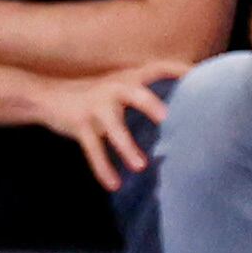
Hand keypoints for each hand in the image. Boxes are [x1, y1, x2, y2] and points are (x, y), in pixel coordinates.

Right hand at [25, 63, 183, 189]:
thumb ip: (145, 93)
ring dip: (126, 146)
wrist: (48, 96)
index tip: (203, 77)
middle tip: (168, 119)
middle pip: (135, 94)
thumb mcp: (120, 87)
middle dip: (151, 105)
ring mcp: (96, 107)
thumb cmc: (96, 96)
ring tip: (140, 166)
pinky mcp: (80, 125)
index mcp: (128, 78)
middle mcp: (113, 89)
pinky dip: (103, 167)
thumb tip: (185, 108)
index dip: (180, 71)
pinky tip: (114, 184)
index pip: (158, 68)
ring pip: (113, 127)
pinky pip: (93, 149)